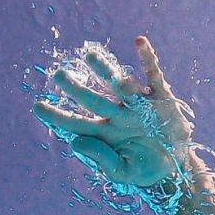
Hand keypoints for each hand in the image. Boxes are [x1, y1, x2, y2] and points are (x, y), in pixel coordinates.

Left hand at [33, 36, 195, 192]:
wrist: (176, 166)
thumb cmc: (144, 169)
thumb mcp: (123, 172)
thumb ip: (101, 159)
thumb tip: (75, 143)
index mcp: (105, 134)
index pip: (76, 123)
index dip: (57, 115)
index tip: (37, 106)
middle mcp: (117, 115)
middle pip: (93, 99)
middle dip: (76, 88)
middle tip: (59, 74)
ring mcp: (137, 104)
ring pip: (117, 84)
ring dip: (105, 69)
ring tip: (90, 55)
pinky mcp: (160, 97)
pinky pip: (153, 74)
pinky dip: (147, 58)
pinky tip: (139, 42)